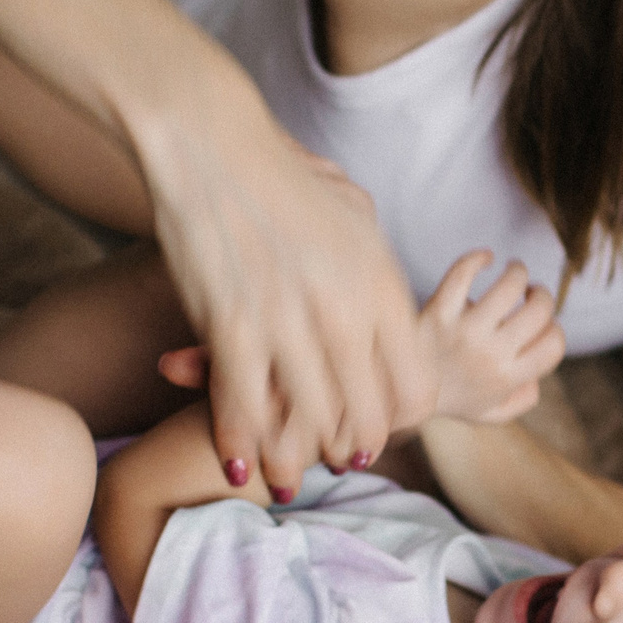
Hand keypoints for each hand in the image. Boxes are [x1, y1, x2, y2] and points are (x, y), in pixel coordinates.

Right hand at [143, 116, 434, 496]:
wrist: (211, 145)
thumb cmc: (282, 180)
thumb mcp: (355, 221)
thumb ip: (377, 276)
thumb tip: (390, 317)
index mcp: (383, 286)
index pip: (412, 386)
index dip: (396, 420)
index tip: (376, 429)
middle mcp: (344, 311)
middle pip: (364, 417)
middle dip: (348, 448)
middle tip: (334, 460)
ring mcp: (286, 323)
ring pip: (305, 425)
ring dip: (295, 459)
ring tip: (289, 476)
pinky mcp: (229, 328)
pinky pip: (240, 411)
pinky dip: (239, 447)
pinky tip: (238, 466)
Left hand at [420, 251, 564, 423]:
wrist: (399, 396)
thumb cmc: (449, 398)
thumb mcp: (491, 413)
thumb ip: (523, 399)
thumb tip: (539, 375)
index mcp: (507, 377)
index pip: (553, 345)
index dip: (555, 330)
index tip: (541, 325)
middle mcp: (490, 354)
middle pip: (539, 311)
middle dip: (543, 295)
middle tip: (532, 293)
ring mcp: (464, 331)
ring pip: (510, 286)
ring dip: (519, 272)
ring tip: (515, 273)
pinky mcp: (438, 312)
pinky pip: (462, 273)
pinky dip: (478, 258)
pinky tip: (486, 258)